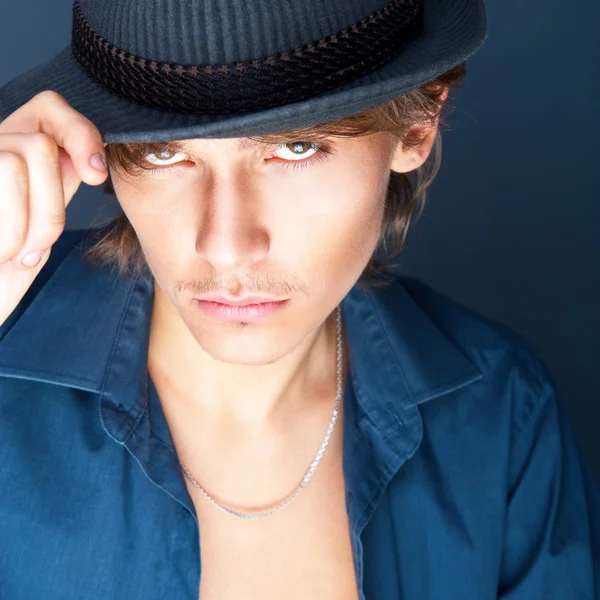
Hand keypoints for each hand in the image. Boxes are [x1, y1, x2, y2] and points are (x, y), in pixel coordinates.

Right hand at [0, 90, 107, 327]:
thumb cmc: (3, 268)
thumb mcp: (38, 226)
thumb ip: (56, 187)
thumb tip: (93, 161)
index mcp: (12, 149)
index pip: (51, 108)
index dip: (80, 133)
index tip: (95, 174)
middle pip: (41, 145)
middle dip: (51, 206)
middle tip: (34, 249)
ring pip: (19, 161)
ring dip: (28, 221)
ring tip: (14, 255)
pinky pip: (1, 174)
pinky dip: (11, 229)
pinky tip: (2, 253)